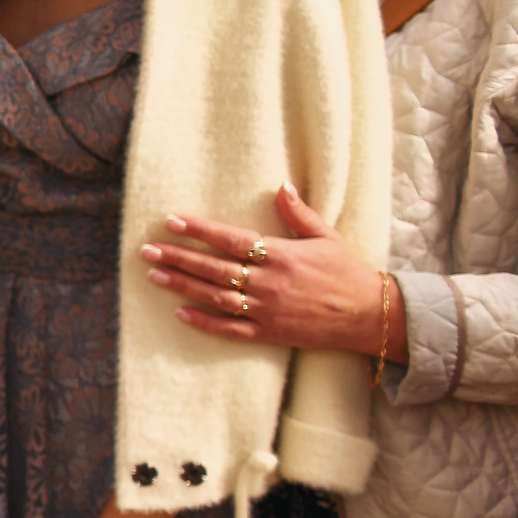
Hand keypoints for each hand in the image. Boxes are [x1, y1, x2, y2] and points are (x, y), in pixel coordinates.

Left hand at [143, 185, 402, 361]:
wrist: (369, 315)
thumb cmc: (347, 272)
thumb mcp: (327, 236)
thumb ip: (299, 213)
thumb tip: (280, 185)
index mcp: (282, 255)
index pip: (232, 240)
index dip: (200, 230)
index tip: (172, 221)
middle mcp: (270, 282)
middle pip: (215, 268)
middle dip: (179, 258)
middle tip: (147, 250)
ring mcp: (267, 309)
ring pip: (216, 297)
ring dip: (183, 286)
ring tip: (154, 276)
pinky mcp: (269, 332)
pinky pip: (230, 329)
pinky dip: (205, 322)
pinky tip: (180, 313)